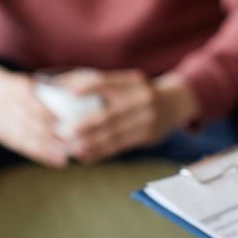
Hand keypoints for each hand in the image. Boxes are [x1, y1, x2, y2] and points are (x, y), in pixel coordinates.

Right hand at [0, 65, 68, 167]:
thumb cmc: (17, 86)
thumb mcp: (29, 81)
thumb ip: (49, 89)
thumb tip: (79, 95)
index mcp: (18, 90)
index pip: (34, 106)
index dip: (49, 116)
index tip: (68, 123)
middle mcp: (8, 108)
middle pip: (31, 126)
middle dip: (52, 137)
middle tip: (74, 144)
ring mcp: (3, 124)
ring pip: (27, 140)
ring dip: (48, 150)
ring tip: (67, 157)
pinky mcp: (3, 136)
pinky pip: (23, 148)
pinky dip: (41, 156)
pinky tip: (57, 161)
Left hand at [62, 69, 198, 162]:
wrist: (176, 103)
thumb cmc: (140, 92)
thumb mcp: (128, 82)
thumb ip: (103, 86)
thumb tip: (65, 90)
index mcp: (133, 81)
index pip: (107, 82)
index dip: (87, 88)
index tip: (68, 94)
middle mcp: (142, 98)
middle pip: (109, 113)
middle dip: (84, 124)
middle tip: (62, 131)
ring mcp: (147, 118)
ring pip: (113, 134)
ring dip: (89, 143)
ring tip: (70, 148)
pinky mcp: (148, 136)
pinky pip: (120, 146)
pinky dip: (100, 152)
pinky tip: (85, 156)